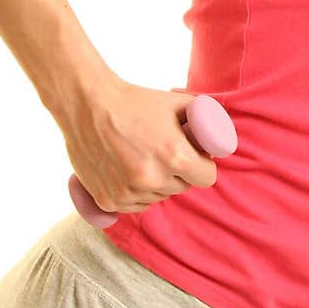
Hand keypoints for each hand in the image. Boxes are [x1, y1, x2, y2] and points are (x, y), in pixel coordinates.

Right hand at [58, 73, 218, 215]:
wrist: (86, 105)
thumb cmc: (134, 101)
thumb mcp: (178, 102)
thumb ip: (205, 119)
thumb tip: (222, 134)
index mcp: (174, 156)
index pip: (207, 178)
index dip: (203, 166)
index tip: (195, 158)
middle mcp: (152, 179)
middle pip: (182, 187)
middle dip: (178, 173)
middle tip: (163, 153)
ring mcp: (128, 192)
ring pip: (157, 198)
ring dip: (155, 184)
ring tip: (141, 158)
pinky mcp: (108, 200)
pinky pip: (134, 206)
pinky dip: (134, 193)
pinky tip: (126, 171)